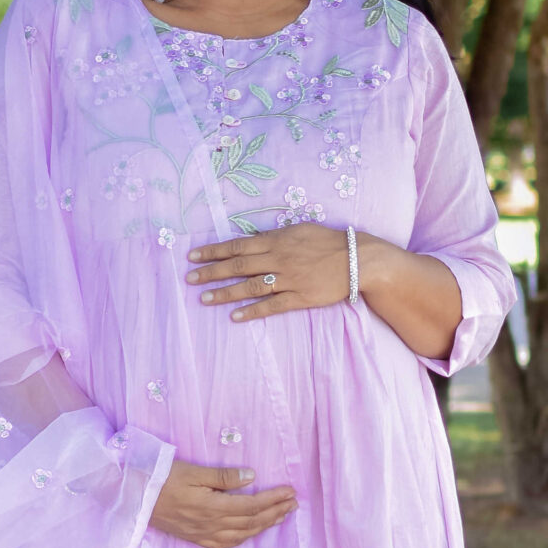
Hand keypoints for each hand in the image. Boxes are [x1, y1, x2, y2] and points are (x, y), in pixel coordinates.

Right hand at [150, 460, 296, 547]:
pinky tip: (252, 533)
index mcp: (212, 507)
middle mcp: (210, 525)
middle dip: (276, 513)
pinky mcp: (195, 539)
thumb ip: (223, 476)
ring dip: (264, 526)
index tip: (290, 492)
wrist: (134, 499)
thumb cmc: (161, 478)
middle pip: (252, 522)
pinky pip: (226, 544)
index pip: (252, 505)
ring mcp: (203, 535)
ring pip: (242, 535)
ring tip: (281, 517)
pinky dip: (244, 539)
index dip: (273, 499)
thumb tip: (251, 476)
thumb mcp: (192, 471)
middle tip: (293, 504)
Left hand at [187, 224, 356, 319]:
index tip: (193, 256)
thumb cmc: (329, 242)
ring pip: (250, 287)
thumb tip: (251, 241)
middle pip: (238, 266)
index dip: (214, 251)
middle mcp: (279, 259)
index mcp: (277, 240)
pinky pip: (271, 306)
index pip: (238, 246)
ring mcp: (288, 279)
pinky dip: (252, 311)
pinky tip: (234, 317)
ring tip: (204, 299)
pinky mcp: (300, 297)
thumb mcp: (299, 230)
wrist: (358, 258)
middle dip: (211, 272)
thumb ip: (274, 237)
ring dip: (225, 293)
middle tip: (190, 279)